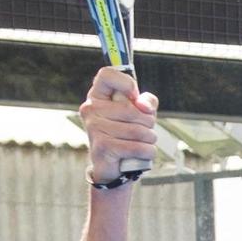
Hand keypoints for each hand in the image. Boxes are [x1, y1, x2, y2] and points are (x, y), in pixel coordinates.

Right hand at [77, 67, 157, 185]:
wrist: (112, 166)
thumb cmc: (127, 134)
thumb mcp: (140, 114)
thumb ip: (147, 102)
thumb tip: (143, 106)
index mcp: (98, 96)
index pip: (107, 75)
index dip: (126, 83)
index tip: (134, 96)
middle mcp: (91, 109)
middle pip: (132, 109)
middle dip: (148, 122)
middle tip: (144, 129)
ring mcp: (95, 128)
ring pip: (138, 130)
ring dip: (150, 138)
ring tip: (144, 142)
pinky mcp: (103, 147)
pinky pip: (137, 147)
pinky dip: (148, 152)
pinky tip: (143, 153)